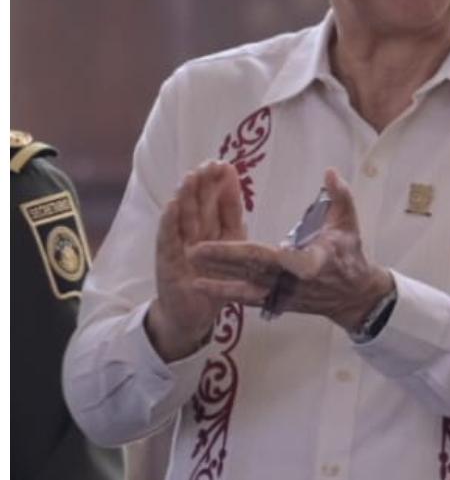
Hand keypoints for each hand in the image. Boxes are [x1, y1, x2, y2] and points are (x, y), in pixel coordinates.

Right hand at [144, 162, 247, 359]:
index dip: (225, 188)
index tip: (228, 166)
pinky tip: (172, 205)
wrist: (190, 316)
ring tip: (191, 176)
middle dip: (205, 184)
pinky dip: (169, 222)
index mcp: (217, 236)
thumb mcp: (234, 261)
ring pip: (184, 217)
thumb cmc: (213, 286)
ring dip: (187, 196)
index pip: (223, 208)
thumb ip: (238, 236)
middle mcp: (196, 237)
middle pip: (202, 206)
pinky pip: (168, 240)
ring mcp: (180, 248)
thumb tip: (252, 214)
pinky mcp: (167, 262)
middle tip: (210, 162)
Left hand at [187, 169, 393, 332]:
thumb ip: (340, 197)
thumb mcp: (349, 225)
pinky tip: (200, 285)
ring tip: (189, 264)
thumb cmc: (350, 257)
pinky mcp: (276, 301)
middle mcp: (293, 281)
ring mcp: (283, 293)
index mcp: (313, 262)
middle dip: (224, 260)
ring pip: (245, 284)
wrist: (354, 297)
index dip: (258, 255)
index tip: (239, 249)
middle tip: (194, 249)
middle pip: (254, 269)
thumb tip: (330, 172)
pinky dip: (223, 292)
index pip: (283, 258)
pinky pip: (245, 297)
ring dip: (216, 275)